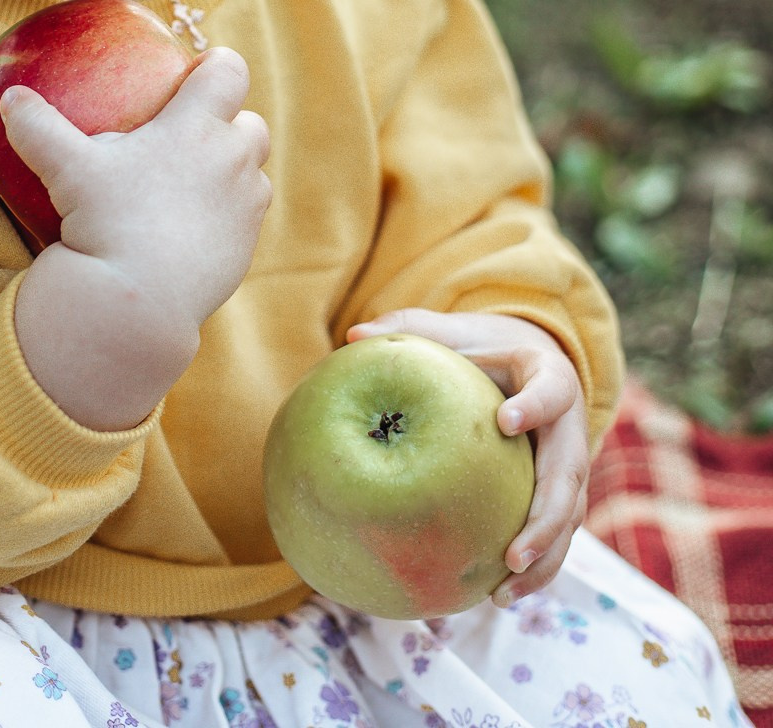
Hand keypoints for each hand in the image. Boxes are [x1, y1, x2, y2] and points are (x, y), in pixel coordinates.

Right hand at [2, 47, 271, 336]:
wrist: (138, 302)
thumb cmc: (106, 222)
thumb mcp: (67, 170)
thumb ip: (39, 128)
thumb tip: (10, 97)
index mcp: (196, 126)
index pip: (228, 72)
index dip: (217, 67)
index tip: (196, 75)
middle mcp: (232, 159)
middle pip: (252, 123)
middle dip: (229, 123)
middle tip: (190, 136)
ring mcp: (246, 206)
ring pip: (254, 172)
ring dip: (232, 170)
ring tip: (192, 184)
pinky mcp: (247, 247)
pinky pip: (247, 219)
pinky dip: (228, 214)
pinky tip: (192, 227)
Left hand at [347, 308, 588, 606]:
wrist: (526, 365)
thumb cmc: (479, 347)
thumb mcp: (452, 331)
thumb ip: (409, 329)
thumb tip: (354, 334)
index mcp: (549, 376)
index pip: (551, 390)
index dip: (534, 406)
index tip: (505, 421)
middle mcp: (570, 426)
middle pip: (570, 474)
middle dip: (545, 516)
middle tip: (513, 552)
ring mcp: (571, 465)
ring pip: (570, 518)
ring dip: (543, 557)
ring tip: (503, 590)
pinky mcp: (563, 496)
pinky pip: (557, 537)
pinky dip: (536, 570)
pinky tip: (498, 595)